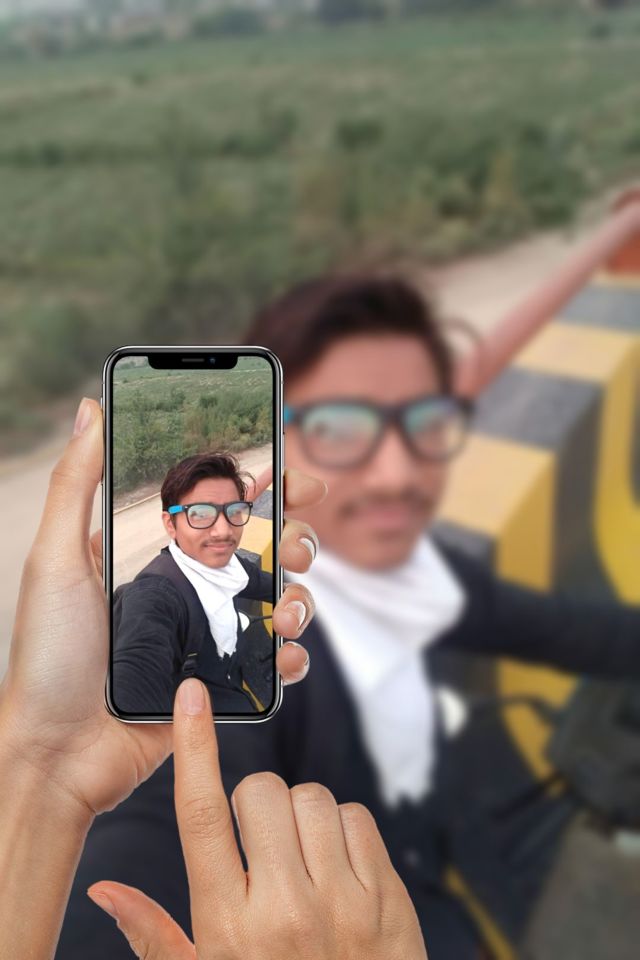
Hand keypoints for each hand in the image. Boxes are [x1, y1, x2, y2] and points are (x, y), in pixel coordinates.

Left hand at [0, 396, 325, 820]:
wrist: (56, 753)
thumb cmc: (48, 654)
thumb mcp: (55, 558)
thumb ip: (76, 482)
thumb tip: (91, 408)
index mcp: (156, 550)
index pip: (221, 504)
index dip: (265, 485)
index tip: (295, 476)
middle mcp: (190, 586)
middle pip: (265, 548)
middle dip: (296, 539)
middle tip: (296, 548)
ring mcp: (210, 634)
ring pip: (281, 600)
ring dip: (302, 597)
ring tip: (287, 610)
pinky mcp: (222, 681)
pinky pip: (274, 661)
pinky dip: (292, 656)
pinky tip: (285, 655)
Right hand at [87, 677, 428, 959]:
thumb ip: (154, 935)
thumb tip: (105, 890)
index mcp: (228, 926)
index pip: (201, 815)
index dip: (193, 747)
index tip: (191, 698)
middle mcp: (285, 908)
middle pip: (261, 791)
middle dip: (256, 802)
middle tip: (260, 843)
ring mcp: (343, 901)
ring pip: (313, 797)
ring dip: (300, 815)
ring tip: (300, 860)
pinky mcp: (387, 897)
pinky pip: (357, 817)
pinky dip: (342, 829)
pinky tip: (335, 868)